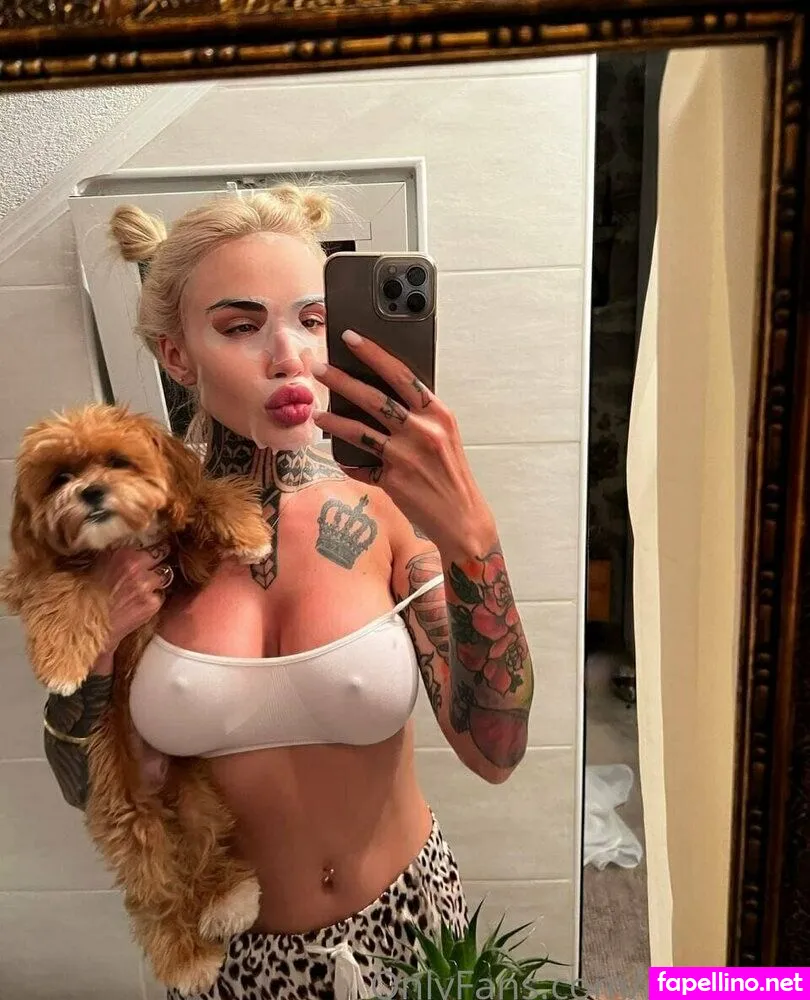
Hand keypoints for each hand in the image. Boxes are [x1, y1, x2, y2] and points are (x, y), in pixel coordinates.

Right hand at [91, 542, 172, 657]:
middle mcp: (138, 568)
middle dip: (159, 560)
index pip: (153, 544)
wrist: (85, 623)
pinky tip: (141, 601)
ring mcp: (147, 586)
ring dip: (157, 579)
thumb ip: (118, 554)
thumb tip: (130, 546)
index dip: (154, 548)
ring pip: (165, 575)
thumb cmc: (85, 593)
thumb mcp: (97, 564)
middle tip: (155, 564)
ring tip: (146, 585)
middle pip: (163, 556)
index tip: (154, 551)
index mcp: (124, 554)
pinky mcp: (152, 604)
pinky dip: (154, 597)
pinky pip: (161, 595)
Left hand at [311, 331, 494, 552]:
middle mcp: (423, 430)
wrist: (462, 518)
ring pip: (359, 429)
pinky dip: (347, 459)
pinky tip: (336, 453)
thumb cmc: (450, 475)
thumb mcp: (443, 436)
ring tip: (317, 412)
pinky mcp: (393, 479)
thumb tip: (379, 396)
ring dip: (334, 419)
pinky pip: (360, 464)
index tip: (351, 338)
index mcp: (438, 414)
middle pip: (374, 397)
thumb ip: (418, 416)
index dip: (373, 353)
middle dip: (341, 380)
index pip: (401, 374)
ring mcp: (406, 455)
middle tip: (318, 368)